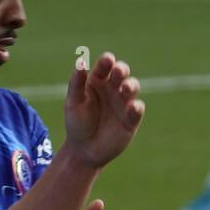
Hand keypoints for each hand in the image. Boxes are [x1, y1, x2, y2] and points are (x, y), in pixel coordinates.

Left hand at [62, 52, 142, 169]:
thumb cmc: (77, 123)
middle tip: (118, 71)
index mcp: (97, 81)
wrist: (83, 150)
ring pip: (132, 87)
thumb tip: (80, 61)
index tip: (107, 59)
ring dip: (131, 85)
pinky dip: (136, 107)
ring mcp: (123, 102)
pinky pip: (137, 110)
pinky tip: (133, 107)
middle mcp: (113, 88)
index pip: (104, 67)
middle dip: (122, 70)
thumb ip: (76, 83)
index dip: (106, 62)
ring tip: (125, 88)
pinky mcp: (131, 119)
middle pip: (121, 73)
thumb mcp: (73, 103)